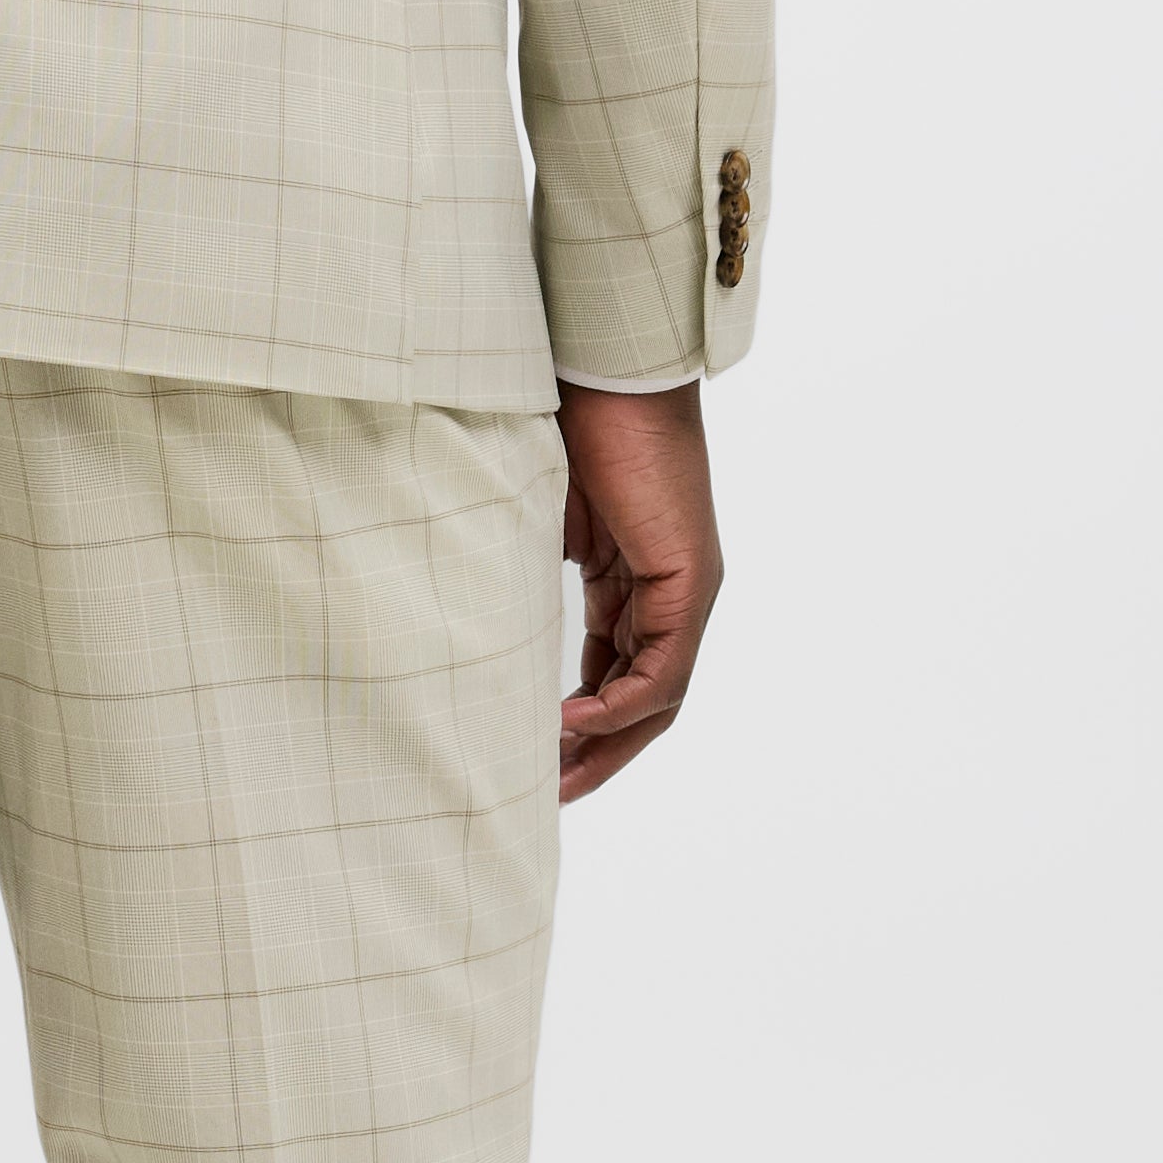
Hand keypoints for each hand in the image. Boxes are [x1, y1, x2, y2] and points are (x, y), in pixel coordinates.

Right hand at [553, 382, 719, 802]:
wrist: (602, 367)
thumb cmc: (565, 423)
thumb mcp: (533, 521)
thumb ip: (520, 578)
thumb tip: (471, 622)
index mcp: (634, 578)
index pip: (615, 673)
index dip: (578, 725)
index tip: (532, 759)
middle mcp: (670, 591)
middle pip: (643, 701)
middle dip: (597, 755)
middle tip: (548, 795)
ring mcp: (686, 588)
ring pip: (657, 697)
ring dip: (608, 745)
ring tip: (556, 778)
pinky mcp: (691, 580)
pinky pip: (664, 671)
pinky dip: (621, 706)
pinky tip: (573, 725)